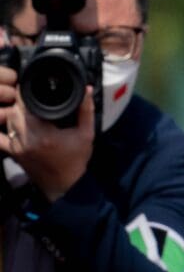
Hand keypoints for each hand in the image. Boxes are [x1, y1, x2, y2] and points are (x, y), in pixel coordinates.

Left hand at [0, 77, 94, 202]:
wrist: (65, 186)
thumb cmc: (76, 160)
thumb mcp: (86, 134)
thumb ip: (86, 110)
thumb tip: (88, 89)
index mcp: (43, 133)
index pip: (24, 104)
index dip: (26, 92)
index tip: (33, 86)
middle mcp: (25, 139)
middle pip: (13, 110)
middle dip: (21, 101)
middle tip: (32, 96)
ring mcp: (16, 146)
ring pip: (7, 120)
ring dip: (14, 112)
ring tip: (28, 108)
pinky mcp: (13, 152)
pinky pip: (1, 136)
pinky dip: (6, 126)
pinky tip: (15, 123)